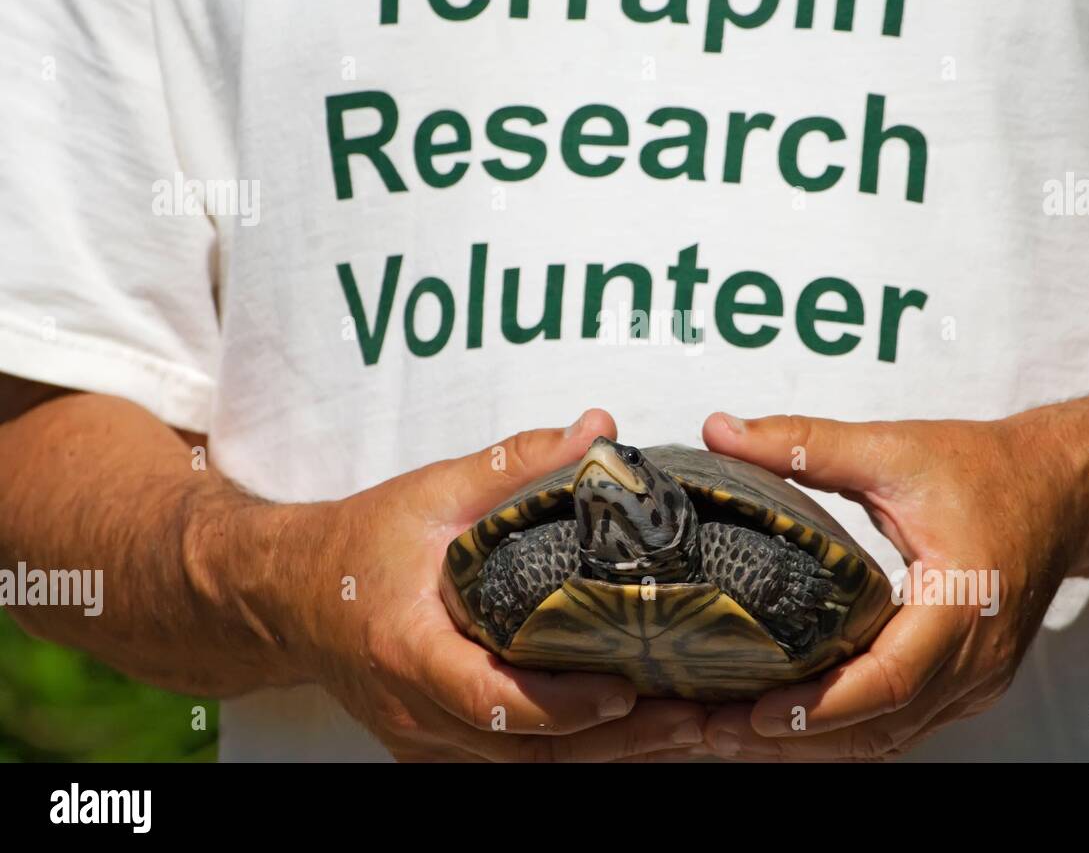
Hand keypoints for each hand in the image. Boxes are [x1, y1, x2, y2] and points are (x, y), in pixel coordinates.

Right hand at [235, 409, 706, 760]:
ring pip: (527, 767)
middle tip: (694, 722)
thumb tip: (599, 428)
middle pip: (525, 752)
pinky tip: (635, 734)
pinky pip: (514, 760)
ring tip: (686, 731)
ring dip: (607, 755)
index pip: (488, 699)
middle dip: (614, 745)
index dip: (560, 706)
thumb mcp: (432, 492)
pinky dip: (575, 750)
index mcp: (408, 650)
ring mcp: (427, 739)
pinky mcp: (440, 745)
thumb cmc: (357, 544)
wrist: (286, 596)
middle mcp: (417, 713)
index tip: (625, 689)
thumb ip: (515, 462)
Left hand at [698, 411, 1076, 760]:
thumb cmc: (983, 470)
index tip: (755, 713)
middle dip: (795, 740)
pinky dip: (843, 732)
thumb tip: (718, 429)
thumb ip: (806, 443)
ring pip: (888, 738)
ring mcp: (974, 681)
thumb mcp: (892, 448)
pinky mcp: (963, 683)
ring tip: (732, 735)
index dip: (820, 707)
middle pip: (880, 728)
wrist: (1061, 492)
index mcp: (962, 604)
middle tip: (714, 732)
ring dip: (814, 746)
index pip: (890, 680)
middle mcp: (974, 661)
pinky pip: (900, 724)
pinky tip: (787, 721)